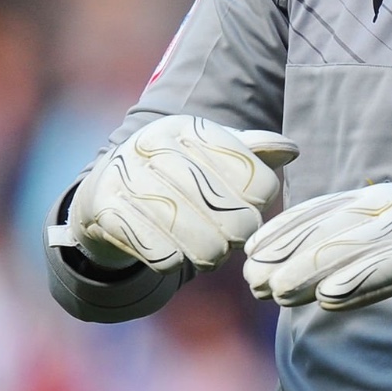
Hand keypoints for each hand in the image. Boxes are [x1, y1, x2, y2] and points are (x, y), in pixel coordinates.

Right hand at [65, 115, 299, 272]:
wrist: (101, 194)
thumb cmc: (172, 175)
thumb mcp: (210, 155)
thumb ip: (251, 152)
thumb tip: (290, 150)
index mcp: (187, 127)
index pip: (256, 180)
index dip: (259, 203)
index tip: (248, 207)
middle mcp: (153, 144)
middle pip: (233, 214)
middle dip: (237, 234)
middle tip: (229, 238)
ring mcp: (126, 177)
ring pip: (202, 242)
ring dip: (210, 255)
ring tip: (207, 252)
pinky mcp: (105, 211)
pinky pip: (163, 257)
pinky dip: (174, 262)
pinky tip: (171, 253)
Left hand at [242, 181, 391, 317]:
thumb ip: (365, 263)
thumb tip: (321, 287)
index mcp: (383, 200)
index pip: (321, 212)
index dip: (284, 233)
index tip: (252, 255)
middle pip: (327, 230)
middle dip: (286, 257)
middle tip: (252, 283)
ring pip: (350, 249)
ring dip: (308, 273)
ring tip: (276, 293)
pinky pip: (387, 267)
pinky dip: (356, 282)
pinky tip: (327, 299)